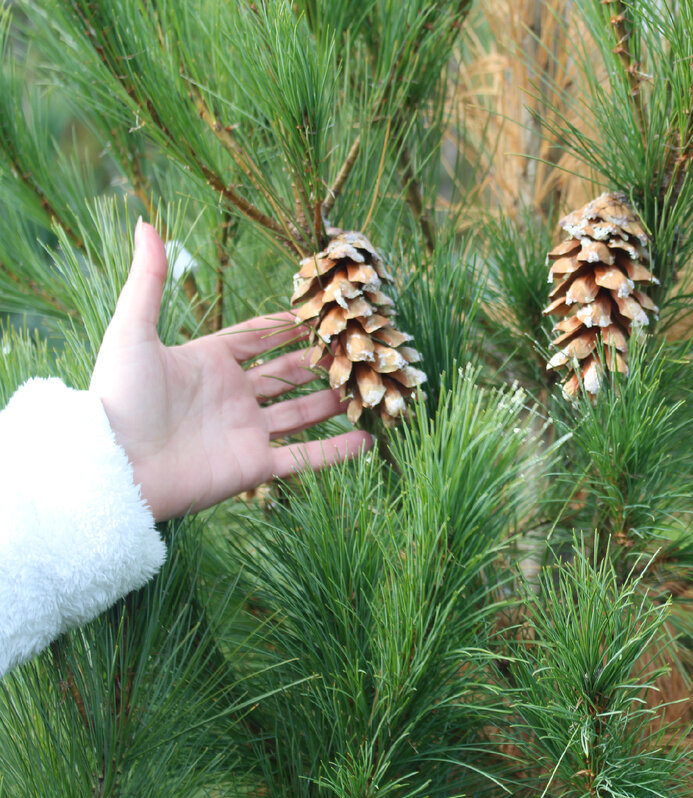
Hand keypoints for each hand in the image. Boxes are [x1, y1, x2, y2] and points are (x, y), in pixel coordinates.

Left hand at [90, 220, 371, 520]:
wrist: (113, 469)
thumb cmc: (119, 398)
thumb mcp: (132, 331)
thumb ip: (147, 281)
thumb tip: (144, 223)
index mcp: (209, 362)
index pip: (258, 337)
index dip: (288, 325)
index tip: (324, 310)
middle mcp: (232, 396)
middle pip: (287, 374)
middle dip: (320, 361)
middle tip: (357, 346)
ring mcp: (246, 432)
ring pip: (302, 413)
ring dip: (333, 400)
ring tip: (369, 386)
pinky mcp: (254, 466)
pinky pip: (304, 458)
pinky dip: (337, 451)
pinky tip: (368, 437)